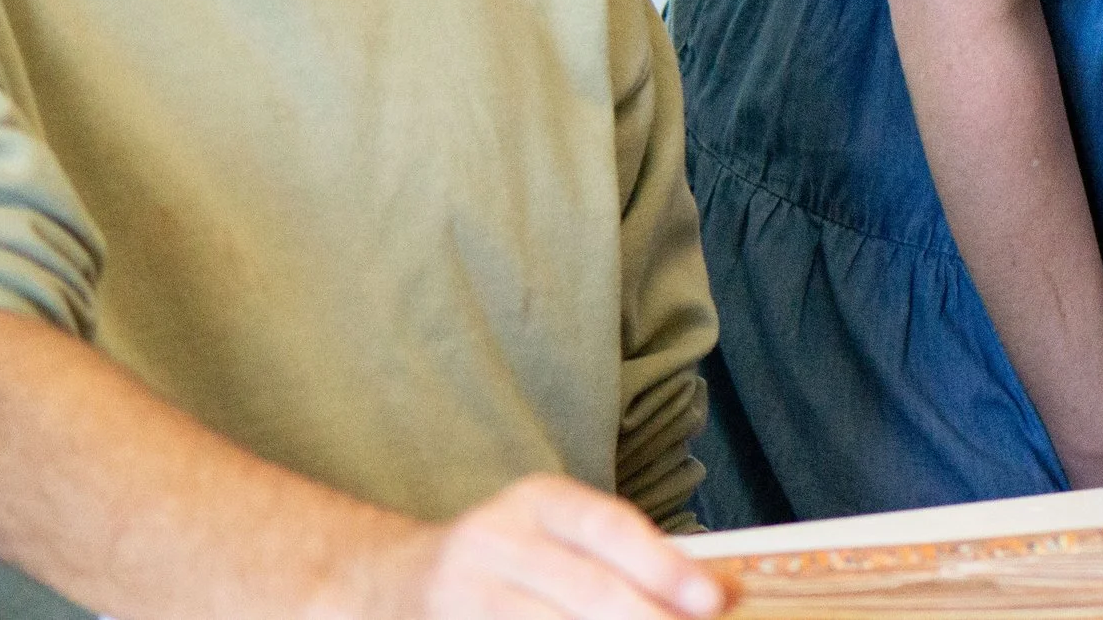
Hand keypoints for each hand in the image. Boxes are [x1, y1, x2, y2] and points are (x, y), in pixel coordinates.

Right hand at [359, 475, 728, 619]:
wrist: (389, 582)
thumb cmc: (507, 562)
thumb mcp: (553, 536)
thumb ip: (620, 558)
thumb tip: (707, 595)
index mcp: (535, 503)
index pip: (607, 527)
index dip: (662, 565)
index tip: (713, 599)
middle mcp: (494, 542)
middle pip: (587, 591)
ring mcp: (464, 597)